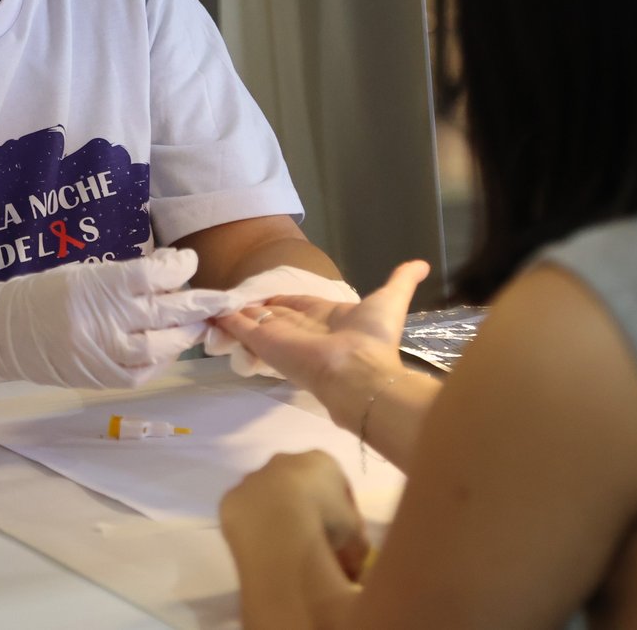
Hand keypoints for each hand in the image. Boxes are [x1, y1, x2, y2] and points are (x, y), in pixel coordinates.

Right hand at [0, 247, 231, 388]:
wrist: (4, 331)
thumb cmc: (49, 293)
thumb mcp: (89, 272)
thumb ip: (131, 274)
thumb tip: (174, 269)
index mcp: (101, 285)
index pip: (155, 275)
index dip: (180, 267)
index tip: (188, 261)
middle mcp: (106, 319)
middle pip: (168, 312)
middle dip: (202, 304)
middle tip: (226, 299)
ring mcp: (105, 352)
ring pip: (162, 346)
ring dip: (185, 334)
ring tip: (196, 324)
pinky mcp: (101, 378)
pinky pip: (143, 373)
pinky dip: (161, 361)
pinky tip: (167, 349)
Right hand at [211, 261, 428, 428]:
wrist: (358, 373)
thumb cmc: (374, 339)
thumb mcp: (391, 299)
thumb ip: (403, 280)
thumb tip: (423, 263)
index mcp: (328, 319)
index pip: (299, 307)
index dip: (283, 301)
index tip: (267, 297)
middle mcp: (303, 329)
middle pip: (274, 316)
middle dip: (258, 310)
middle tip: (235, 303)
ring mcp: (282, 337)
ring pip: (256, 323)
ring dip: (239, 316)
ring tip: (216, 308)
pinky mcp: (266, 343)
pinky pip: (243, 329)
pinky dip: (227, 322)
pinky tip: (213, 314)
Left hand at [221, 450, 368, 582]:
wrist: (277, 523)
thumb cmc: (324, 519)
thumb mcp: (355, 533)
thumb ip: (357, 539)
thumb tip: (357, 555)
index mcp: (321, 461)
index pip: (336, 484)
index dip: (341, 512)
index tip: (343, 537)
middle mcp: (286, 460)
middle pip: (300, 486)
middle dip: (306, 509)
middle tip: (312, 541)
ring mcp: (256, 477)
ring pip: (269, 497)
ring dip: (277, 516)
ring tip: (284, 548)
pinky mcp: (232, 498)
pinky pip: (246, 514)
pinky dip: (254, 528)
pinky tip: (262, 548)